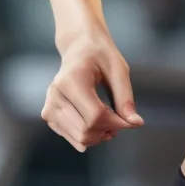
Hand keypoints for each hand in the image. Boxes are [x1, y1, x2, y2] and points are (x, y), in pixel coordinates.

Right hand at [41, 30, 143, 152]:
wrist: (79, 48)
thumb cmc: (101, 55)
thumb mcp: (119, 70)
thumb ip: (125, 98)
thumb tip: (135, 123)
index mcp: (71, 80)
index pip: (95, 116)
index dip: (117, 123)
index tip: (131, 121)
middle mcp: (55, 95)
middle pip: (85, 130)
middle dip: (108, 130)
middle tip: (123, 121)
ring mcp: (49, 106)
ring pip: (78, 137)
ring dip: (99, 135)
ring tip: (112, 123)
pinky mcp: (48, 115)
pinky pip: (71, 136)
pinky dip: (88, 135)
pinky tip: (99, 125)